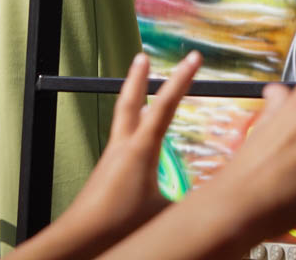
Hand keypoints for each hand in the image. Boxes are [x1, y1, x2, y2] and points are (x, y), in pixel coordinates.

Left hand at [17, 51, 202, 259]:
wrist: (82, 237)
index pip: (166, 104)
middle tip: (142, 58)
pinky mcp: (105, 173)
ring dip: (133, 102)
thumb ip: (192, 203)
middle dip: (138, 78)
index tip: (194, 57)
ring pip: (123, 120)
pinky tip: (137, 144)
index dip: (183, 78)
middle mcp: (123, 147)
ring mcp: (111, 159)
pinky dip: (131, 131)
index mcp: (141, 148)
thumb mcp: (166, 212)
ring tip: (141, 94)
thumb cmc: (121, 225)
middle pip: (130, 101)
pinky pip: (121, 142)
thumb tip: (213, 201)